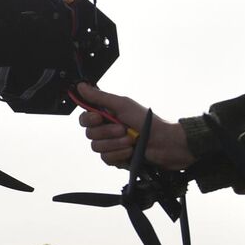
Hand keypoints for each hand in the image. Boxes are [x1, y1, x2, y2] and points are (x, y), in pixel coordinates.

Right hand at [75, 82, 191, 169]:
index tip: (99, 118)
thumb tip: (81, 86)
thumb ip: (100, 97)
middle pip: (90, 134)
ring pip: (97, 147)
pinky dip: (119, 154)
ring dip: (115, 144)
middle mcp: (106, 130)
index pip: (84, 119)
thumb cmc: (147, 122)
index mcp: (106, 116)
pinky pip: (106, 159)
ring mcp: (110, 145)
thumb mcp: (122, 105)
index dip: (89, 119)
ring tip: (131, 140)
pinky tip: (130, 151)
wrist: (164, 143)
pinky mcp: (116, 158)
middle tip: (123, 128)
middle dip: (108, 132)